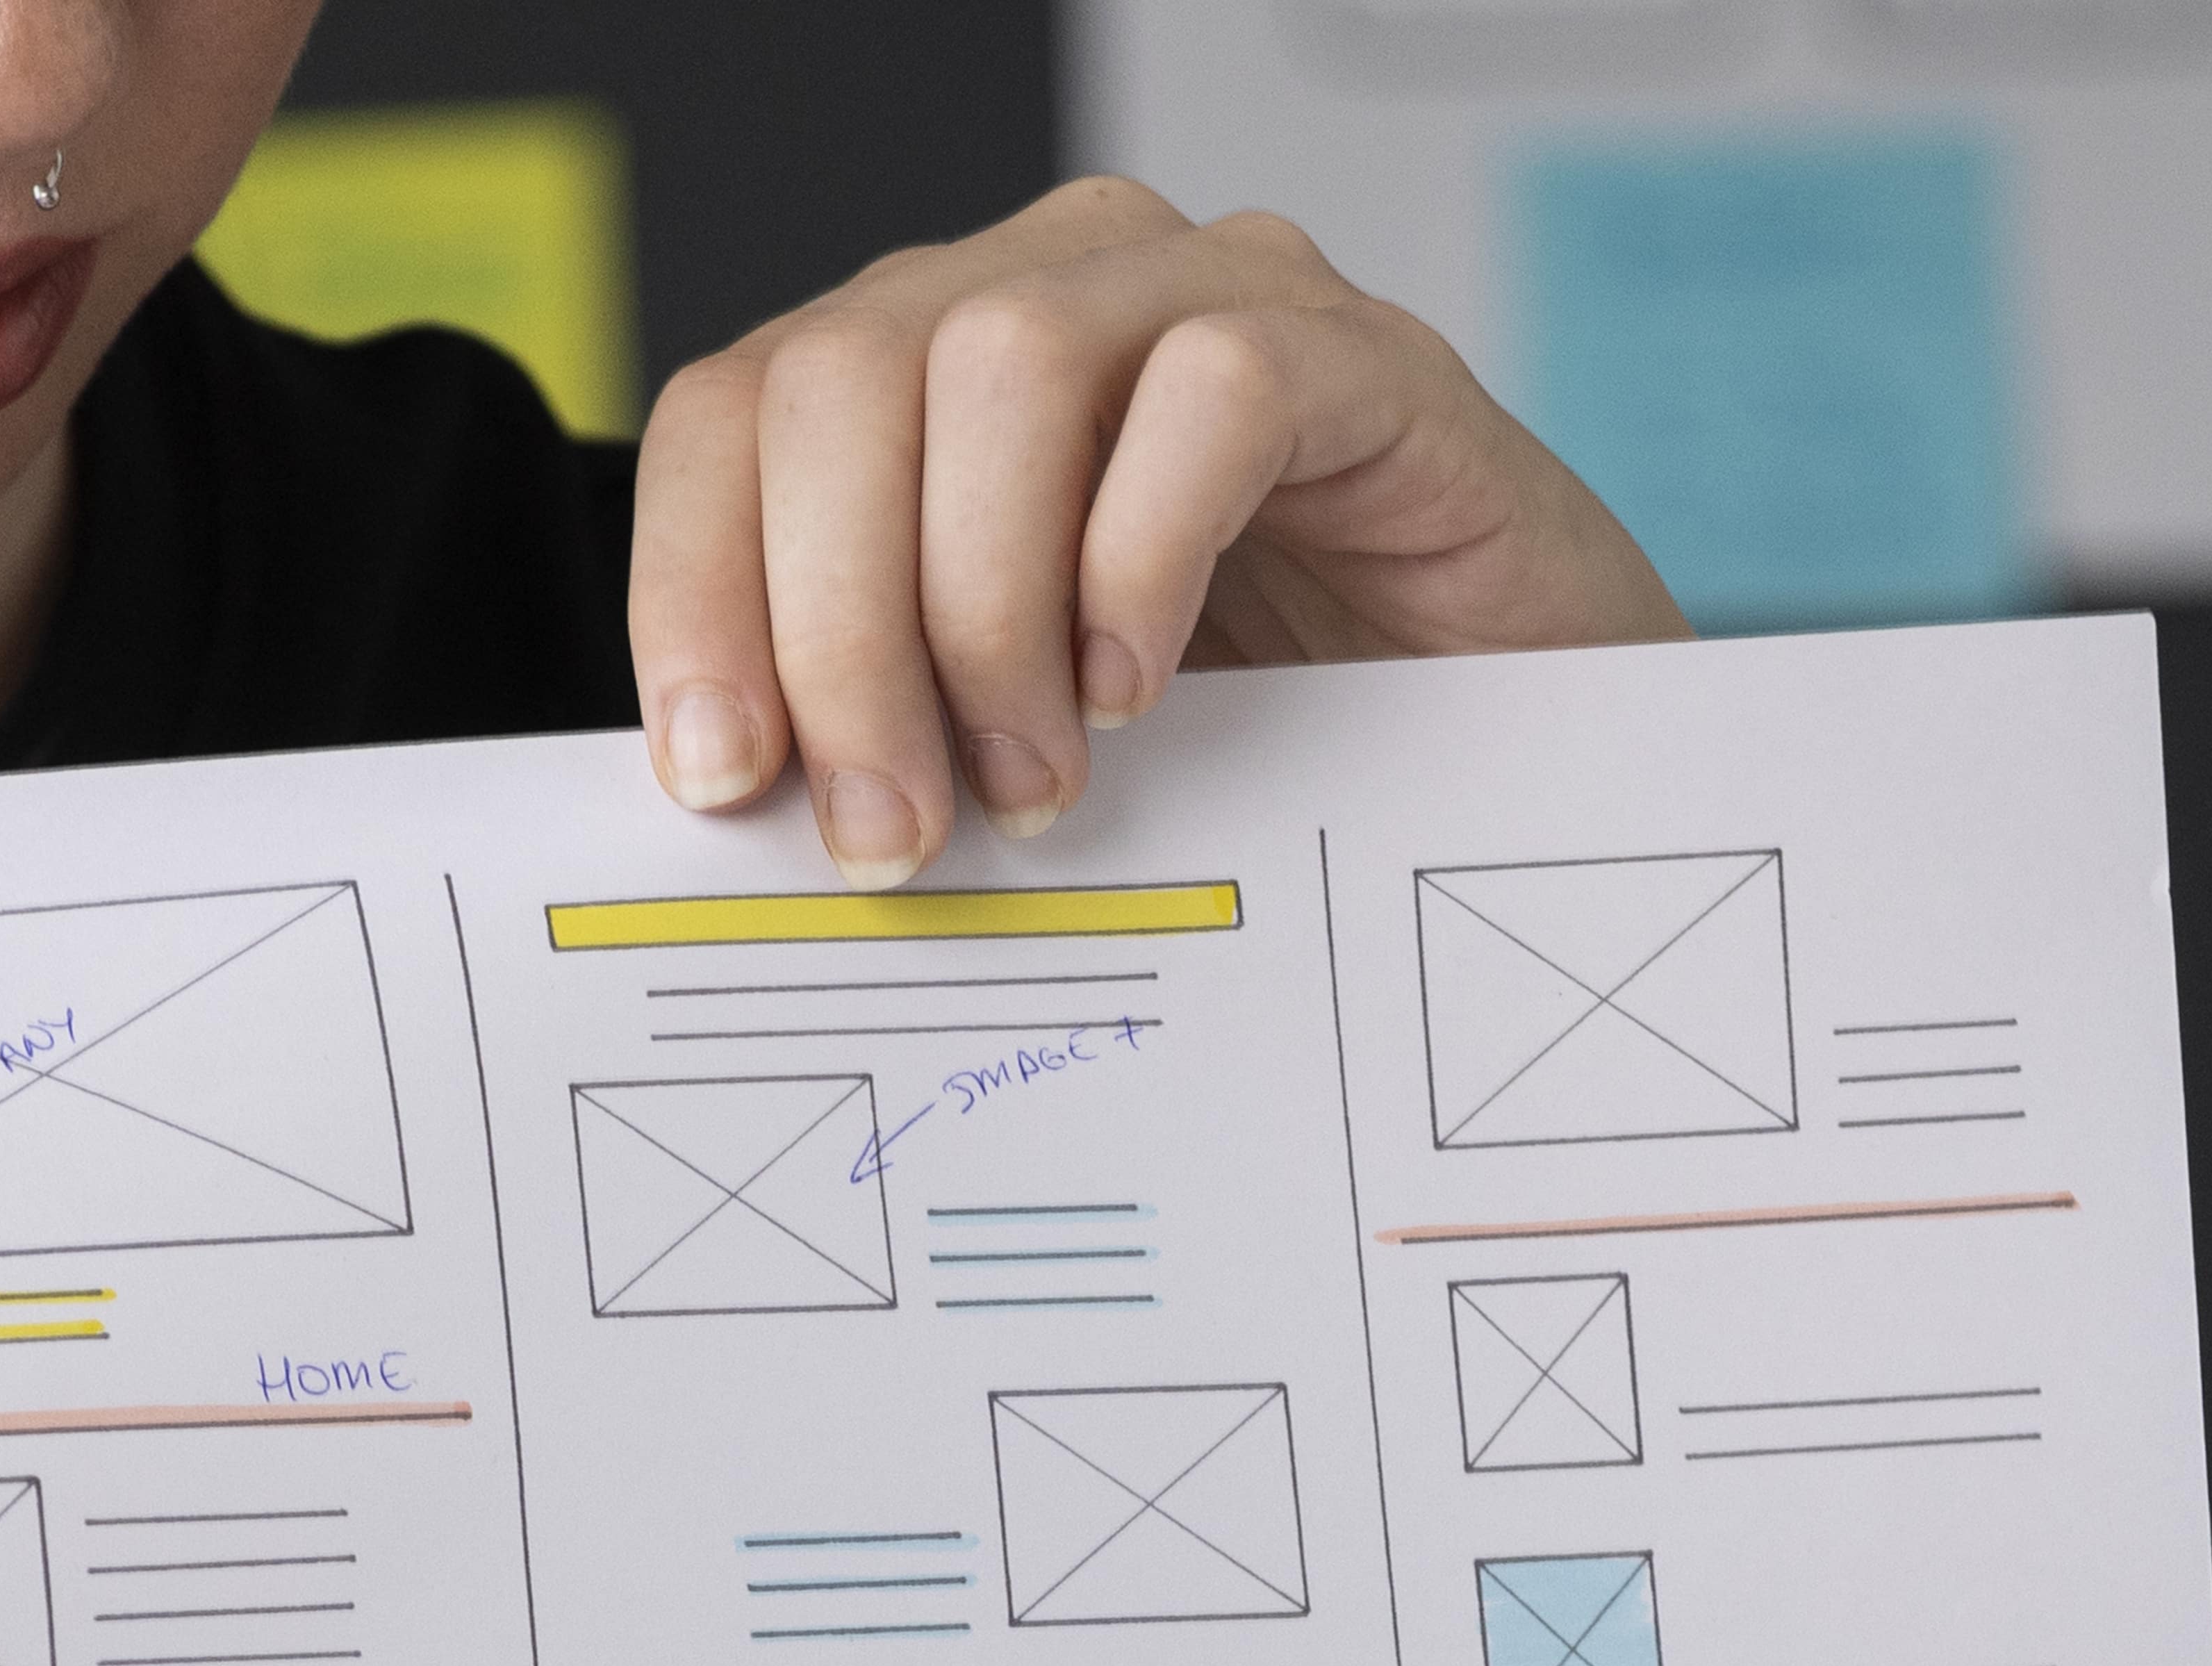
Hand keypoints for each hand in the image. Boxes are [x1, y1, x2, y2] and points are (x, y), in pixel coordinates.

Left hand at [629, 175, 1686, 887]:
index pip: (736, 413)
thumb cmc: (1262, 727)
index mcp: (933, 370)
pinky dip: (1142, 556)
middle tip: (891, 827)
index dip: (695, 588)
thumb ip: (884, 721)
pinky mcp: (1360, 358)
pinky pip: (1212, 392)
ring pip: (1003, 363)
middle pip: (845, 381)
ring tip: (1034, 775)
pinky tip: (1144, 685)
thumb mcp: (1017, 729)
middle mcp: (1057, 291)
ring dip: (982, 606)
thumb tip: (736, 808)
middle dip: (836, 630)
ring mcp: (1212, 297)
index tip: (723, 780)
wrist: (1516, 742)